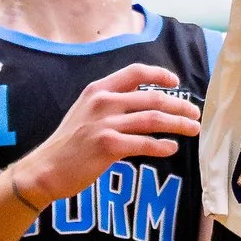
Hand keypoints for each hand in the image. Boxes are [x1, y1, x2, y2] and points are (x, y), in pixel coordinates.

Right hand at [10, 61, 202, 215]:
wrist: (46, 169)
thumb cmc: (68, 143)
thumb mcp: (85, 111)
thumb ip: (111, 103)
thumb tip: (144, 104)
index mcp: (98, 89)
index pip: (135, 72)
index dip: (159, 74)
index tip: (176, 82)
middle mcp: (103, 102)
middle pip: (152, 98)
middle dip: (179, 105)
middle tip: (194, 113)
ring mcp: (105, 124)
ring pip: (153, 119)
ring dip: (178, 124)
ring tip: (192, 129)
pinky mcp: (108, 146)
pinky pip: (144, 143)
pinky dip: (162, 146)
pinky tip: (171, 149)